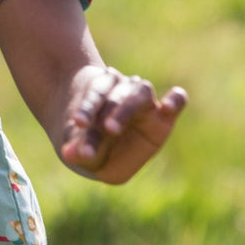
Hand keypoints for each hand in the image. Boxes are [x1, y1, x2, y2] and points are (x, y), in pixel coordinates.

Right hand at [61, 65, 187, 183]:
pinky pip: (94, 93)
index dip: (173, 100)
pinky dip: (86, 106)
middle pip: (139, 95)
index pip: (175, 101)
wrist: (74, 129)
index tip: (167, 108)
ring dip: (98, 109)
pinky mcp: (97, 82)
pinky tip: (79, 121)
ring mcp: (117, 88)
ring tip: (82, 128)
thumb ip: (88, 158)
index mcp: (155, 123)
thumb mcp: (98, 163)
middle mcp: (140, 101)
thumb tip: (70, 153)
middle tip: (110, 129)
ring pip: (110, 93)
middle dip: (124, 110)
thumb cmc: (97, 152)